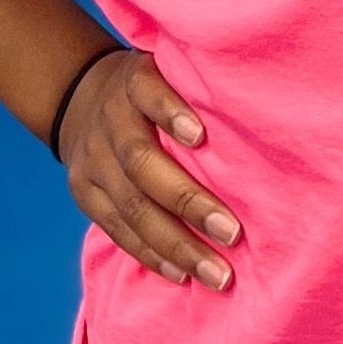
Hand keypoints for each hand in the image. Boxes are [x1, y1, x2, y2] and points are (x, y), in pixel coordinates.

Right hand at [57, 47, 242, 293]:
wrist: (79, 99)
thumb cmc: (153, 90)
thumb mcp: (167, 69)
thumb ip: (199, 86)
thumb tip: (263, 115)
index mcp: (134, 82)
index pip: (148, 92)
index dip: (170, 112)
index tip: (201, 136)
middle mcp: (110, 120)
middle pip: (141, 162)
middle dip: (188, 201)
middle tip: (232, 233)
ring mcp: (93, 160)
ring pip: (130, 207)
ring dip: (176, 244)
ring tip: (216, 273)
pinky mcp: (84, 193)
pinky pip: (117, 230)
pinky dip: (151, 256)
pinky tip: (183, 274)